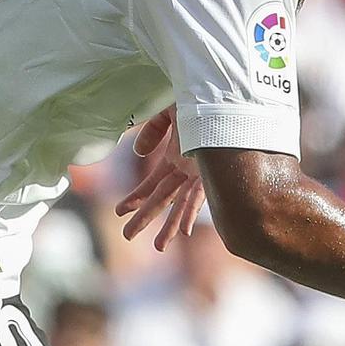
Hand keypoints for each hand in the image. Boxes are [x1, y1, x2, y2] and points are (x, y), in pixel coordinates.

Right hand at [115, 107, 204, 249]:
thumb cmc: (199, 102)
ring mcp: (201, 174)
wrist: (224, 98)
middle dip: (144, 217)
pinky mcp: (215, 173)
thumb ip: (152, 130)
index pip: (152, 184)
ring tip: (158, 247)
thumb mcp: (168, 112)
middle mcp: (187, 170)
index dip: (136, 198)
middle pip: (162, 198)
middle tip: (128, 235)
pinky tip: (184, 231)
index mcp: (175, 157)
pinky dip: (189, 213)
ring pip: (180, 204)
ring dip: (169, 226)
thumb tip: (138, 153)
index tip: (120, 211)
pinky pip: (200, 197)